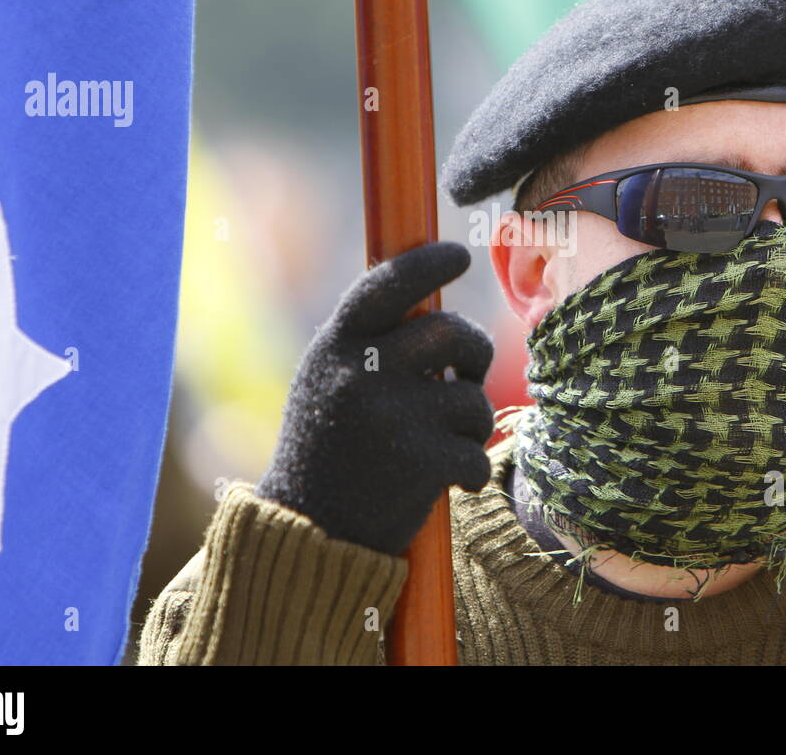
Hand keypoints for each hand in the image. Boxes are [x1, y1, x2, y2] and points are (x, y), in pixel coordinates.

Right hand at [255, 241, 494, 555]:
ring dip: (471, 424)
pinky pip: (476, 451)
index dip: (427, 263)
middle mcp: (361, 373)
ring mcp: (392, 416)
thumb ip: (369, 340)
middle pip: (452, 334)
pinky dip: (471, 469)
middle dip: (475, 352)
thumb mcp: (327, 380)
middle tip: (469, 375)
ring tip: (443, 443)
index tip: (458, 254)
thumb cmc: (330, 447)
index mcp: (336, 346)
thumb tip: (431, 298)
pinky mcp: (420, 462)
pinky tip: (449, 481)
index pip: (387, 284)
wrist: (309, 532)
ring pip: (473, 399)